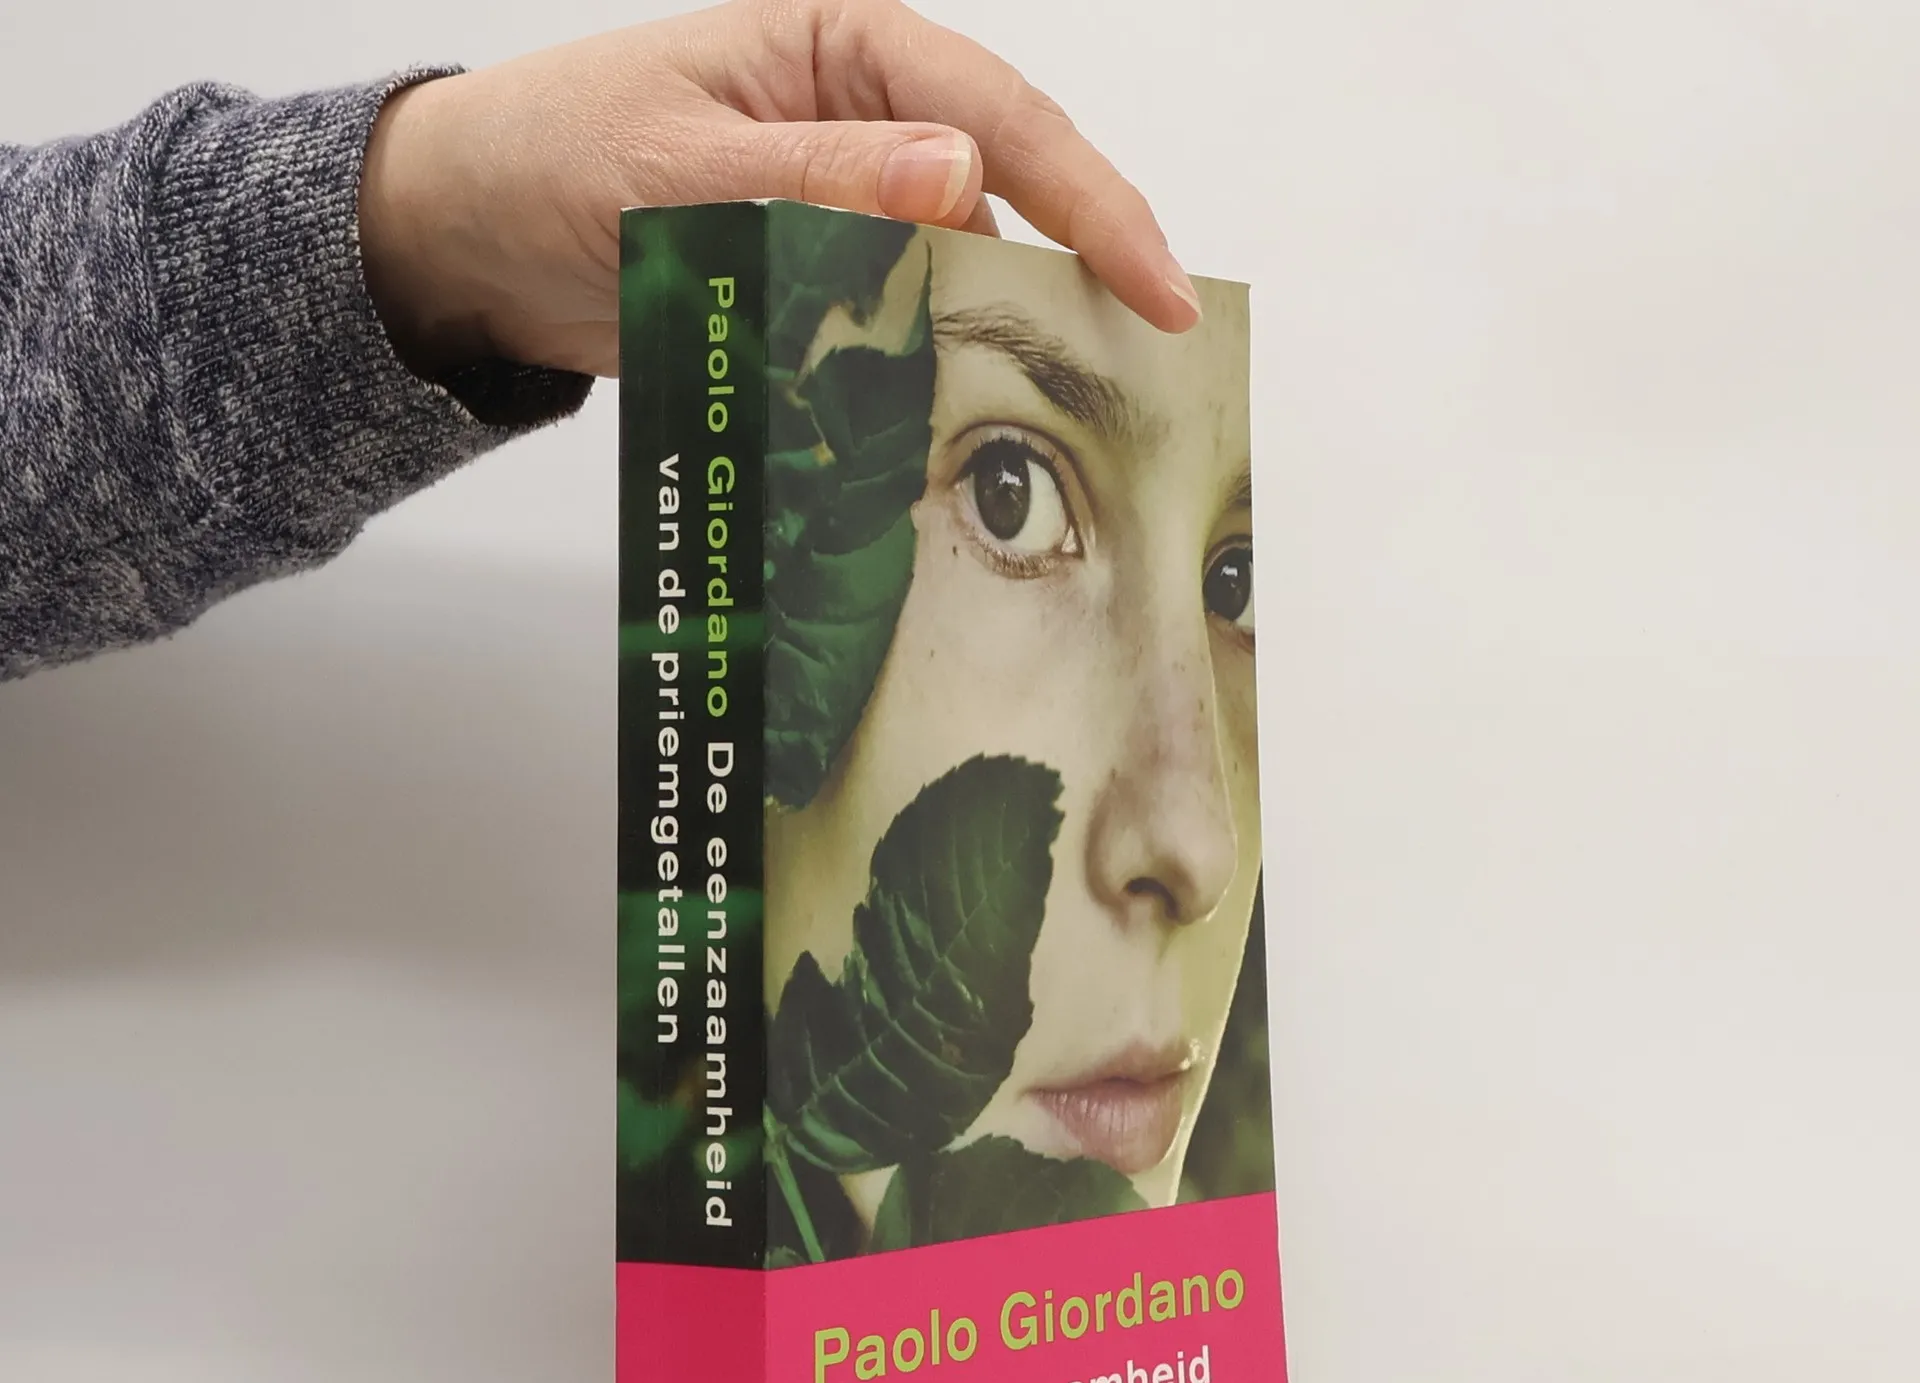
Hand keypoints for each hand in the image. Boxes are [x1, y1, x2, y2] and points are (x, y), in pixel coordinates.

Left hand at [358, 0, 1201, 379]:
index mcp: (845, 50)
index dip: (1095, 206)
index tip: (1158, 292)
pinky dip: (909, 386)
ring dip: (973, 354)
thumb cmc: (550, 155)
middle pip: (1004, 202)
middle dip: (1058, 288)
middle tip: (1125, 386)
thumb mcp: (680, 162)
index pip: (1004, 117)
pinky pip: (892, 335)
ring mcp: (844, 210)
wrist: (468, 237)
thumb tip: (959, 176)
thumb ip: (817, 174)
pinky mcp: (815, 287)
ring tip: (1005, 431)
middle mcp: (863, 126)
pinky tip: (920, 436)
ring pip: (950, 283)